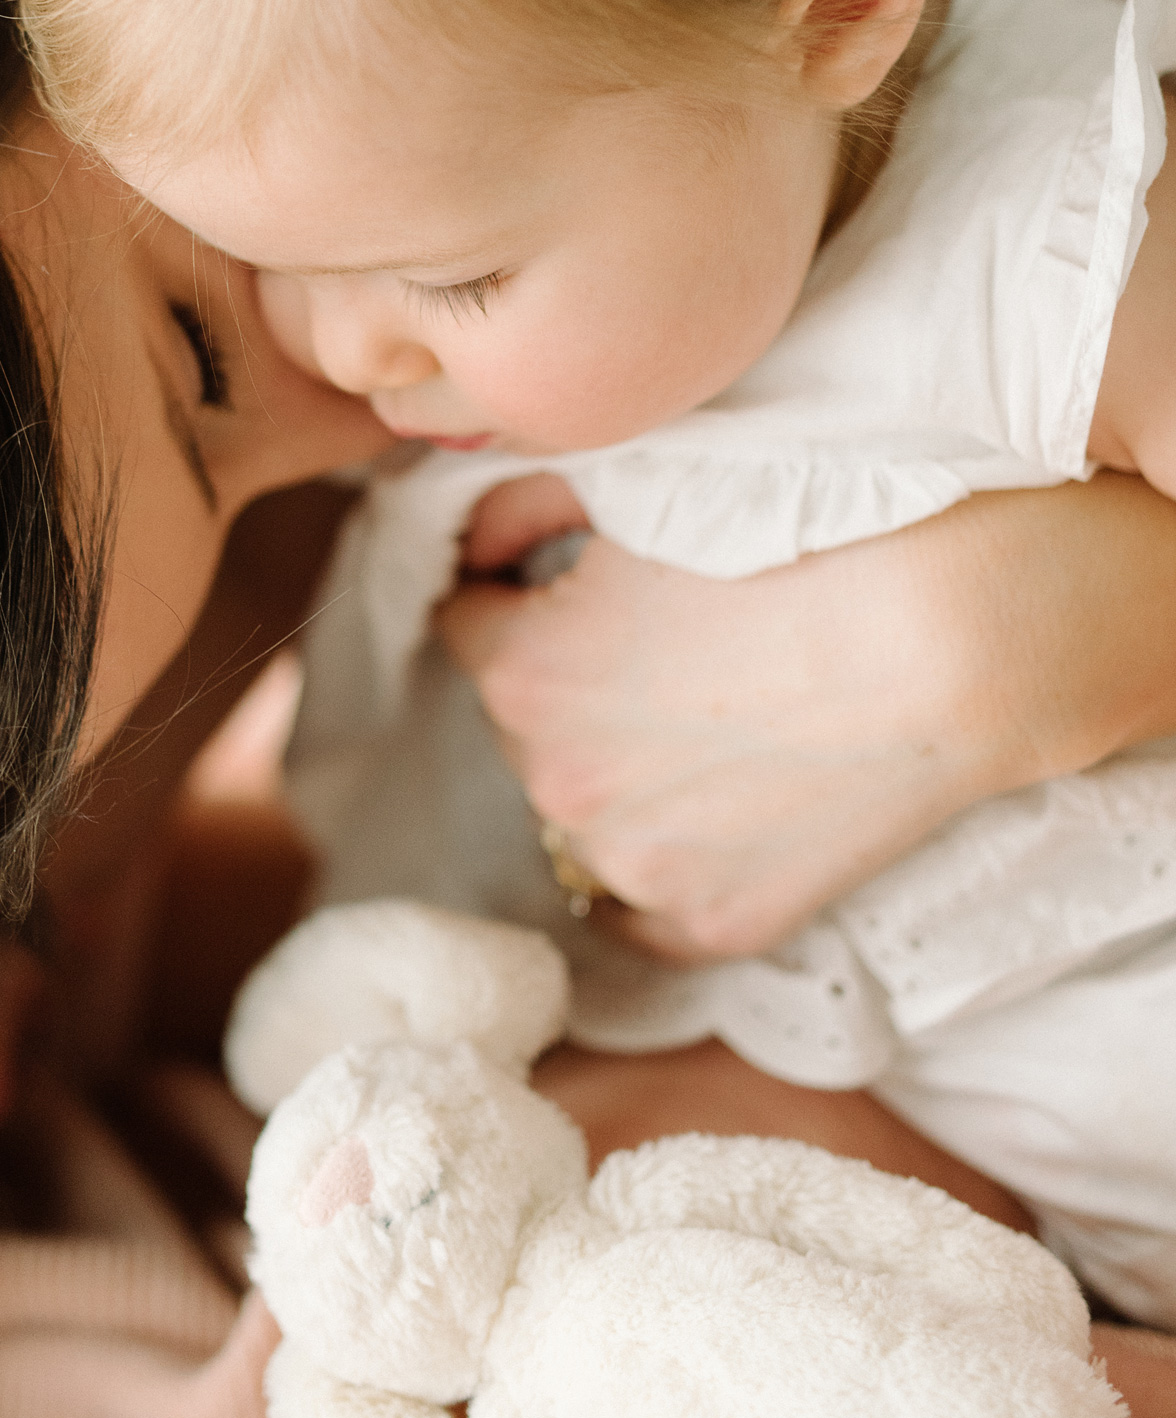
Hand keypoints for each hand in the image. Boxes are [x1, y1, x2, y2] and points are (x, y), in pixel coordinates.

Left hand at [435, 473, 1175, 960]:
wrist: (947, 641)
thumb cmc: (795, 545)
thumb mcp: (636, 493)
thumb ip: (520, 507)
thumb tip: (475, 544)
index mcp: (521, 672)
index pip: (469, 625)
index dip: (516, 596)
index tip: (561, 586)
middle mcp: (555, 781)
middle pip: (527, 722)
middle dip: (570, 685)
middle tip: (665, 649)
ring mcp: (633, 866)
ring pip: (589, 814)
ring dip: (621, 775)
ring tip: (716, 723)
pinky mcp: (709, 925)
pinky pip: (649, 907)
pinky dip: (673, 861)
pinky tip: (727, 813)